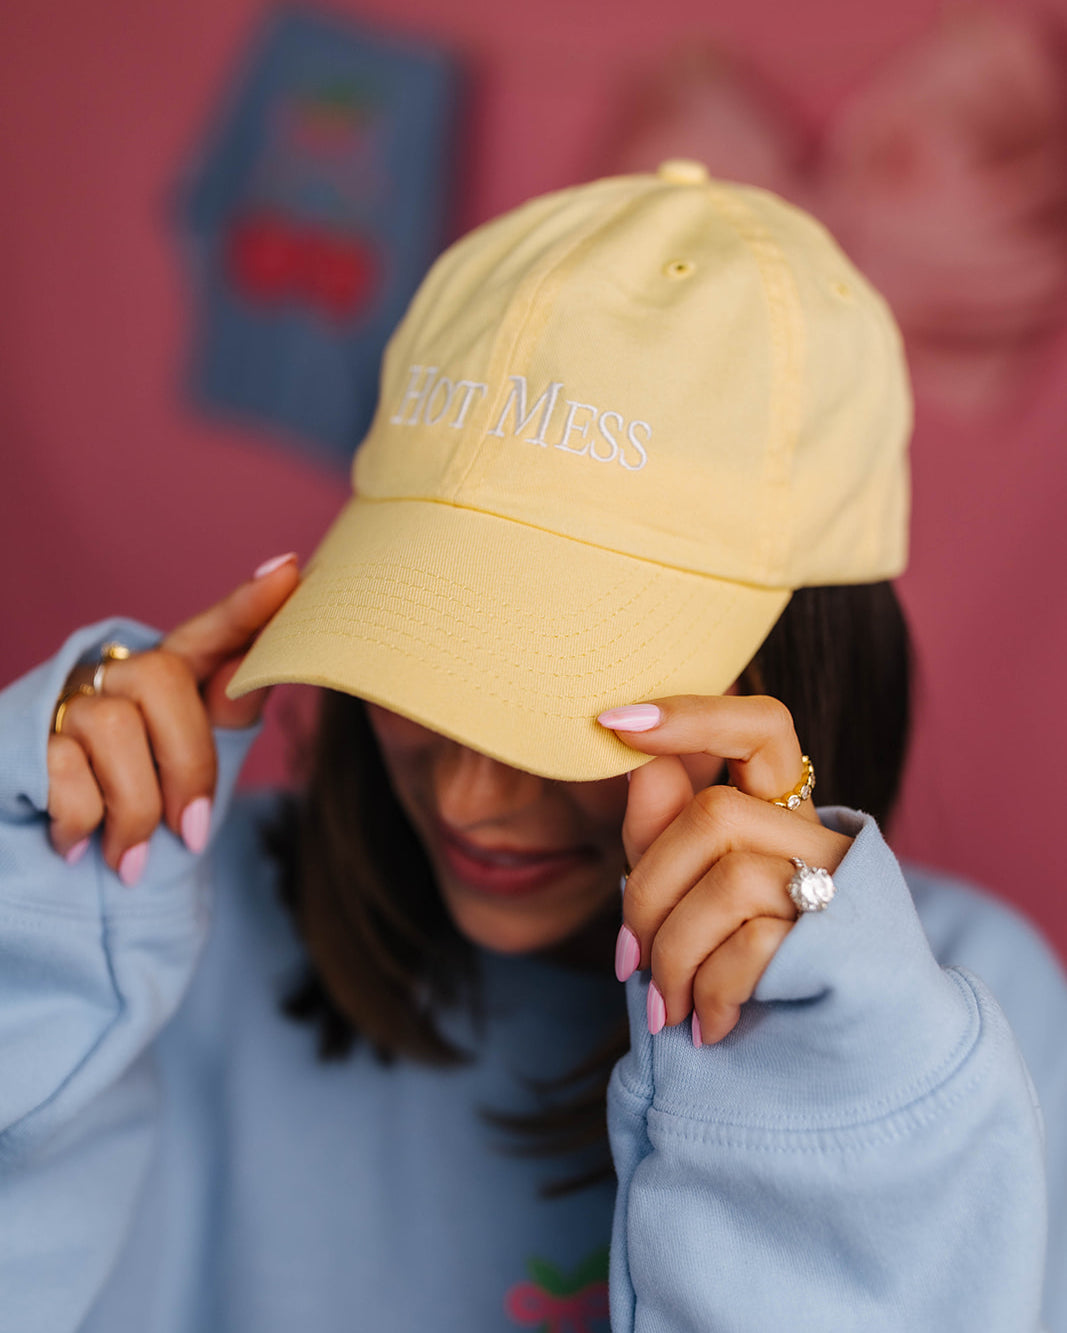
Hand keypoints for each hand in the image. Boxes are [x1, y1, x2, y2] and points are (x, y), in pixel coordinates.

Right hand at [45, 554, 300, 882]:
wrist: (51, 875)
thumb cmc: (129, 816)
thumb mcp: (187, 772)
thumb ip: (226, 718)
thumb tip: (265, 668)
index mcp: (162, 683)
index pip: (207, 634)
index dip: (244, 607)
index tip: (288, 573)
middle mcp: (109, 677)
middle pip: (162, 678)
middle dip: (187, 764)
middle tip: (190, 831)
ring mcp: (61, 704)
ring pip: (115, 727)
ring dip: (136, 811)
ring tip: (130, 858)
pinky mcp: (20, 738)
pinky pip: (65, 769)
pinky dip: (83, 823)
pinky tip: (75, 845)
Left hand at [599, 695, 851, 1044]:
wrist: (839, 1056)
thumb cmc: (745, 963)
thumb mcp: (688, 890)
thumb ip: (662, 829)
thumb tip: (641, 760)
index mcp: (781, 812)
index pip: (761, 726)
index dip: (694, 716)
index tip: (615, 721)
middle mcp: (820, 840)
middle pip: (715, 815)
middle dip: (649, 892)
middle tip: (630, 959)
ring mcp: (842, 890)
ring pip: (731, 882)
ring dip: (674, 954)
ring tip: (667, 1004)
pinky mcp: (846, 947)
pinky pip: (755, 945)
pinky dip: (711, 991)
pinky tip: (707, 1023)